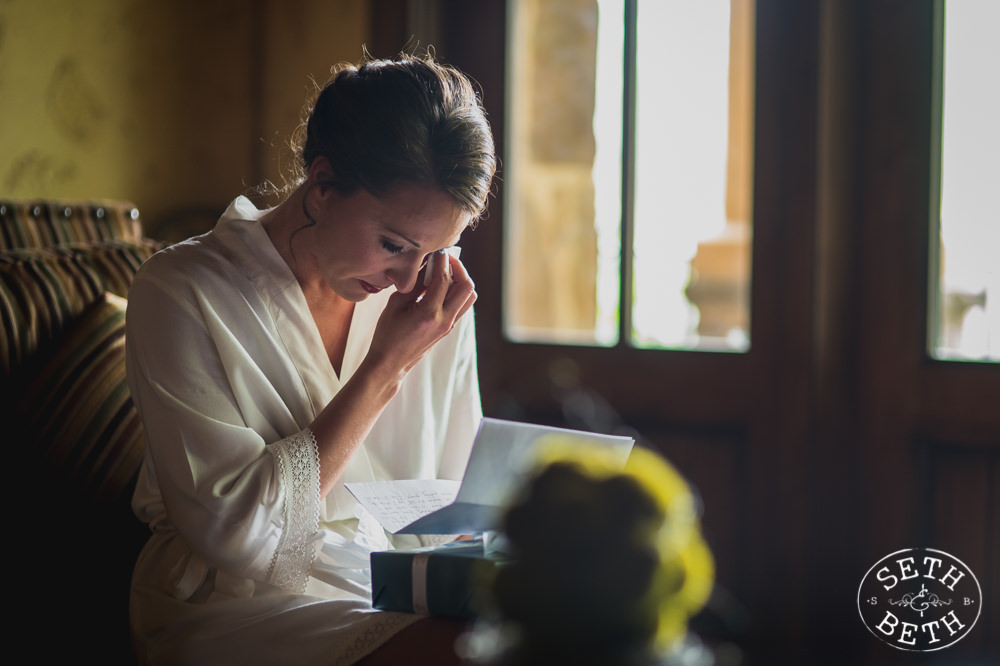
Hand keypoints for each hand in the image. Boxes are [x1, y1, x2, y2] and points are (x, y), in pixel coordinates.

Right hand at [366, 250, 476, 379]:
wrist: (390, 364)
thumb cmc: (387, 335)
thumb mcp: (395, 305)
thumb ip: (414, 285)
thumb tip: (427, 267)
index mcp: (429, 313)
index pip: (444, 279)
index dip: (442, 260)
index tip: (438, 249)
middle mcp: (444, 320)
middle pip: (466, 286)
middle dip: (458, 267)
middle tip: (445, 259)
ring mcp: (449, 326)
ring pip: (468, 297)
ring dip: (460, 280)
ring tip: (444, 272)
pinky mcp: (448, 329)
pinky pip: (462, 305)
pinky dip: (456, 291)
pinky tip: (441, 287)